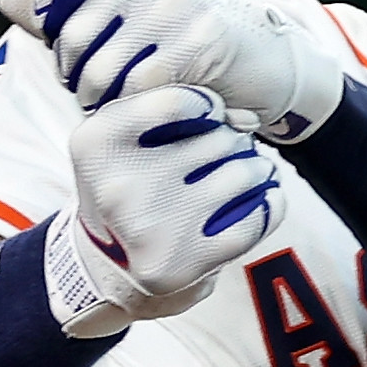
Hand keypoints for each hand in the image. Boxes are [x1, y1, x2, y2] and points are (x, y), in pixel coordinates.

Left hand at [0, 0, 342, 143]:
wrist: (269, 64)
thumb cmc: (189, 41)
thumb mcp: (127, 17)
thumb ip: (66, 11)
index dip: (54, 29)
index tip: (76, 52)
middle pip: (73, 37)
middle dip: (81, 76)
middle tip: (108, 89)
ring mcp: (180, 1)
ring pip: (102, 72)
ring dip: (108, 102)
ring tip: (132, 101)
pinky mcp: (201, 40)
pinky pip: (138, 91)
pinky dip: (142, 110)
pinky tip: (160, 106)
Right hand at [42, 84, 285, 334]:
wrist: (112, 262)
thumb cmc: (127, 181)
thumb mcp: (122, 134)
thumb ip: (171, 108)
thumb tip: (246, 119)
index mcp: (96, 144)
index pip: (177, 103)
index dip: (206, 104)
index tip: (211, 115)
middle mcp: (119, 188)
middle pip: (218, 138)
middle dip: (232, 140)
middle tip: (227, 152)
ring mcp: (153, 231)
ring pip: (244, 173)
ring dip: (256, 169)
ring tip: (248, 173)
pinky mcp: (186, 263)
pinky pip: (258, 217)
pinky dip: (270, 203)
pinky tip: (262, 199)